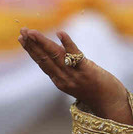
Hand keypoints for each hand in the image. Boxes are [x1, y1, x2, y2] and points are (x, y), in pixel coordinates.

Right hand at [18, 28, 132, 124]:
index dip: (31, 50)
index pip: (41, 63)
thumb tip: (59, 49)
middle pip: (44, 59)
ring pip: (55, 56)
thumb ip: (65, 68)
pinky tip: (60, 33)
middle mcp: (64, 79)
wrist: (110, 102)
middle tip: (22, 31)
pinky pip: (75, 55)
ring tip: (32, 32)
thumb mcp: (75, 80)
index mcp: (59, 81)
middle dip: (32, 45)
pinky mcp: (87, 71)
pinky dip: (67, 43)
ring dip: (42, 43)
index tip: (22, 38)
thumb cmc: (95, 89)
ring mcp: (75, 76)